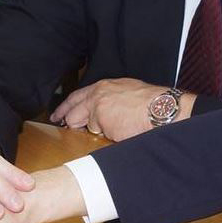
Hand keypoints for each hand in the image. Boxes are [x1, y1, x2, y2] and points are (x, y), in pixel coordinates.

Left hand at [51, 78, 193, 140]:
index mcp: (105, 86)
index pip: (79, 95)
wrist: (161, 109)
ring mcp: (98, 108)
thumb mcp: (128, 92)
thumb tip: (106, 111)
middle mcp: (98, 94)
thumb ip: (112, 99)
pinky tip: (118, 132)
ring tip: (105, 129)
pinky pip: (97, 133)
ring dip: (90, 129)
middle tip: (61, 123)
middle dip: (67, 118)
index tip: (60, 113)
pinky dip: (104, 136)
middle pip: (73, 108)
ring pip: (84, 123)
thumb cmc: (152, 103)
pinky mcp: (101, 121)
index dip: (67, 105)